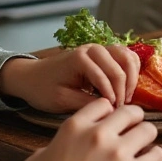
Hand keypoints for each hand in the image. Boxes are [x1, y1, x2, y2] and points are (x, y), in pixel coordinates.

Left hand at [0, 44, 139, 112]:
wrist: (30, 77)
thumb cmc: (43, 89)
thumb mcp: (62, 100)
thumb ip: (87, 103)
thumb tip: (111, 109)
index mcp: (80, 58)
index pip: (106, 77)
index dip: (113, 96)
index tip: (114, 113)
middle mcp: (92, 48)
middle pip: (121, 65)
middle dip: (124, 88)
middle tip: (122, 107)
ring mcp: (99, 47)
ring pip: (127, 57)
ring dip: (131, 77)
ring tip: (126, 97)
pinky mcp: (103, 52)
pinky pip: (126, 56)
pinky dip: (131, 70)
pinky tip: (126, 87)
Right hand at [10, 99, 161, 160]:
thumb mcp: (40, 154)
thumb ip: (59, 142)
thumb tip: (65, 145)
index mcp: (75, 126)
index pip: (104, 104)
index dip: (109, 113)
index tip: (111, 123)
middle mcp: (98, 135)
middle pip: (132, 112)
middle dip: (133, 120)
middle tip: (132, 131)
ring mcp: (117, 155)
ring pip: (149, 130)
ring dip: (145, 138)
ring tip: (141, 147)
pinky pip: (156, 156)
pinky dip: (154, 157)